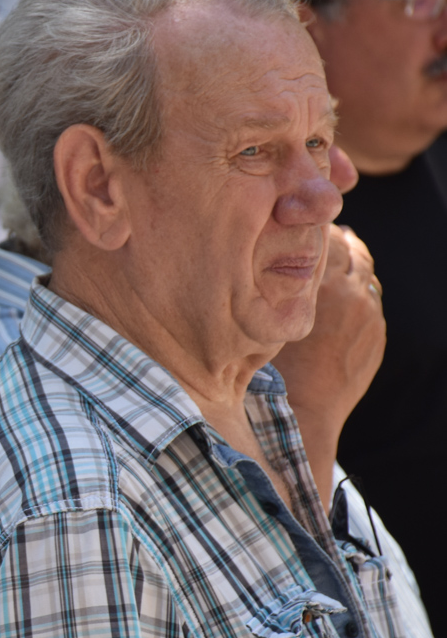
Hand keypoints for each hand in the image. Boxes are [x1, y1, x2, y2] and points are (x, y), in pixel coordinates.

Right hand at [270, 224, 383, 495]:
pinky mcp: (377, 334)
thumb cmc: (272, 367)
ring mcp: (371, 315)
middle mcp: (353, 295)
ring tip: (325, 268)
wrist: (304, 413)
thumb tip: (272, 249)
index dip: (312, 227)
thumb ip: (272, 280)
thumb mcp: (261, 316)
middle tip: (312, 238)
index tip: (296, 224)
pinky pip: (370, 299)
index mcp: (322, 285)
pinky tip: (334, 301)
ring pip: (365, 273)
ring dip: (348, 265)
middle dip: (335, 241)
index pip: (327, 234)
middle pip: (353, 248)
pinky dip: (355, 292)